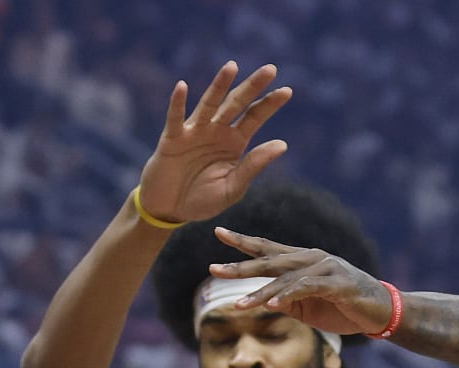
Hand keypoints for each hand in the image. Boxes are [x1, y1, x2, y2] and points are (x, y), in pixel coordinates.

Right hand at [136, 61, 291, 225]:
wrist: (170, 209)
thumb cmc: (202, 199)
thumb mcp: (233, 187)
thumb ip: (254, 166)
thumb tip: (282, 144)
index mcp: (234, 142)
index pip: (255, 117)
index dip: (270, 104)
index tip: (288, 90)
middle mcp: (216, 131)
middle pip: (237, 103)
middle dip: (253, 86)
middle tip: (271, 69)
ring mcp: (194, 131)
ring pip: (209, 104)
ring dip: (219, 85)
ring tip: (232, 66)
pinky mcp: (172, 138)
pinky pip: (175, 118)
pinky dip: (178, 103)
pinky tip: (182, 86)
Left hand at [207, 228, 392, 335]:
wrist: (382, 311)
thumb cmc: (344, 307)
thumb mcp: (309, 305)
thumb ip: (288, 299)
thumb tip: (265, 301)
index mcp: (303, 260)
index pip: (268, 248)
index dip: (243, 241)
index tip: (218, 232)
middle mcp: (312, 259)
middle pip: (270, 260)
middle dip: (241, 266)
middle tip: (214, 268)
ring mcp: (326, 269)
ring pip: (286, 279)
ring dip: (260, 293)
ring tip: (238, 304)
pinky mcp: (338, 284)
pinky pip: (308, 289)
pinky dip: (289, 296)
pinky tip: (273, 305)